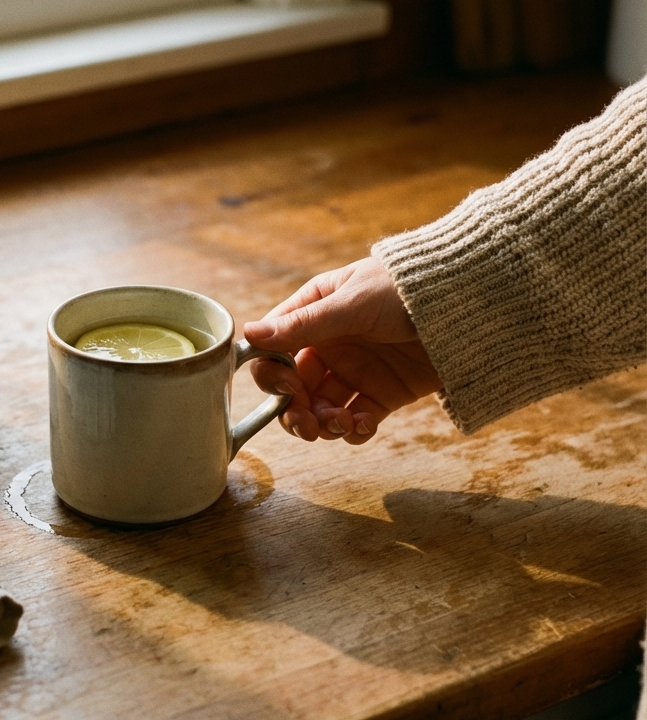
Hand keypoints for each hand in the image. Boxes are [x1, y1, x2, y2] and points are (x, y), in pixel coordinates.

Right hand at [244, 257, 441, 443]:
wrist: (470, 306)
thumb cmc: (407, 288)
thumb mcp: (352, 303)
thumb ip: (303, 325)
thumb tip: (249, 334)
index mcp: (313, 314)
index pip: (275, 351)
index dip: (274, 376)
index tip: (289, 389)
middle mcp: (329, 345)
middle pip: (294, 390)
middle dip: (296, 412)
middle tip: (308, 427)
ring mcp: (355, 372)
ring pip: (321, 409)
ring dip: (324, 425)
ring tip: (343, 425)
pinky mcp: (382, 395)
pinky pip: (356, 420)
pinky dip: (355, 430)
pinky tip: (364, 426)